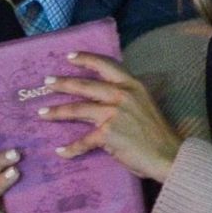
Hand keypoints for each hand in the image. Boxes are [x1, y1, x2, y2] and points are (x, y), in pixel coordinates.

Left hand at [40, 52, 181, 182]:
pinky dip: (71, 148)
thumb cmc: (158, 133)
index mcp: (132, 85)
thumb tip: (105, 95)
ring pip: (78, 109)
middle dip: (62, 83)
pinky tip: (61, 151)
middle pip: (84, 85)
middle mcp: (121, 95)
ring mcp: (113, 114)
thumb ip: (127, 96)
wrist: (169, 156)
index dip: (85, 59)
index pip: (105, 65)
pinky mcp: (108, 134)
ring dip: (57, 112)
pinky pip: (84, 141)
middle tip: (46, 82)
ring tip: (42, 113)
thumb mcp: (145, 103)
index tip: (69, 56)